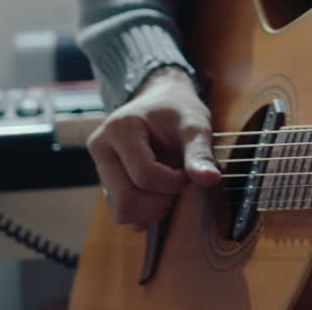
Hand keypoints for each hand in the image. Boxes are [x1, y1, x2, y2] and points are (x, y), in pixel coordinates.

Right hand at [87, 65, 220, 230]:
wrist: (163, 100)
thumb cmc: (179, 110)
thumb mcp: (194, 125)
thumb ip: (200, 153)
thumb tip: (211, 180)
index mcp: (118, 129)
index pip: (144, 176)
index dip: (174, 182)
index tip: (189, 171)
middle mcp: (101, 148)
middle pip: (127, 199)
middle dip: (161, 200)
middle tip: (180, 182)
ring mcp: (100, 166)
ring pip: (122, 210)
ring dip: (153, 208)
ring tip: (171, 186)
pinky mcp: (106, 181)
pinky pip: (120, 212)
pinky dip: (144, 212)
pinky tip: (161, 194)